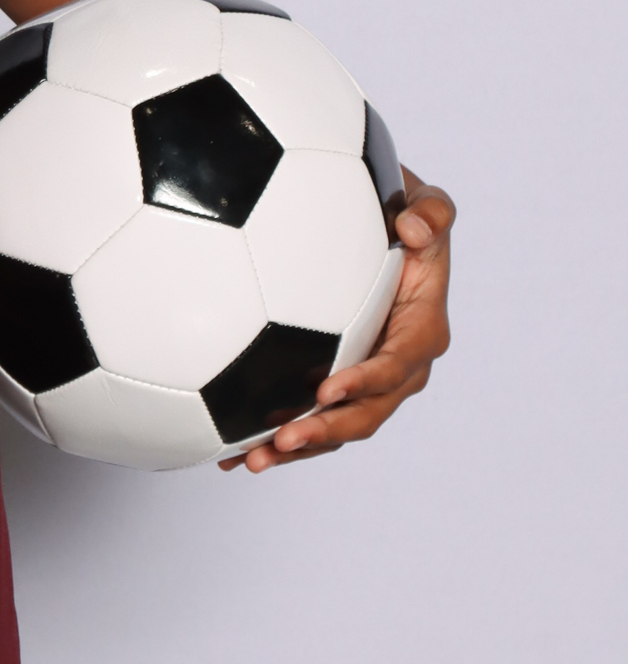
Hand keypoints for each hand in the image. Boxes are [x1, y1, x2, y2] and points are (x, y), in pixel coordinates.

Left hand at [221, 167, 452, 473]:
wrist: (383, 227)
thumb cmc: (402, 212)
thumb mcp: (426, 203)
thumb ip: (432, 212)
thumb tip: (414, 229)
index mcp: (421, 330)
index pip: (396, 365)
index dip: (365, 382)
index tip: (325, 390)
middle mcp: (399, 366)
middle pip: (367, 413)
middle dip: (326, 432)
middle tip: (282, 440)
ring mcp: (367, 380)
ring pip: (337, 427)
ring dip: (297, 449)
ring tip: (249, 460)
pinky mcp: (338, 383)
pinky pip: (312, 419)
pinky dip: (277, 438)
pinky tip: (230, 451)